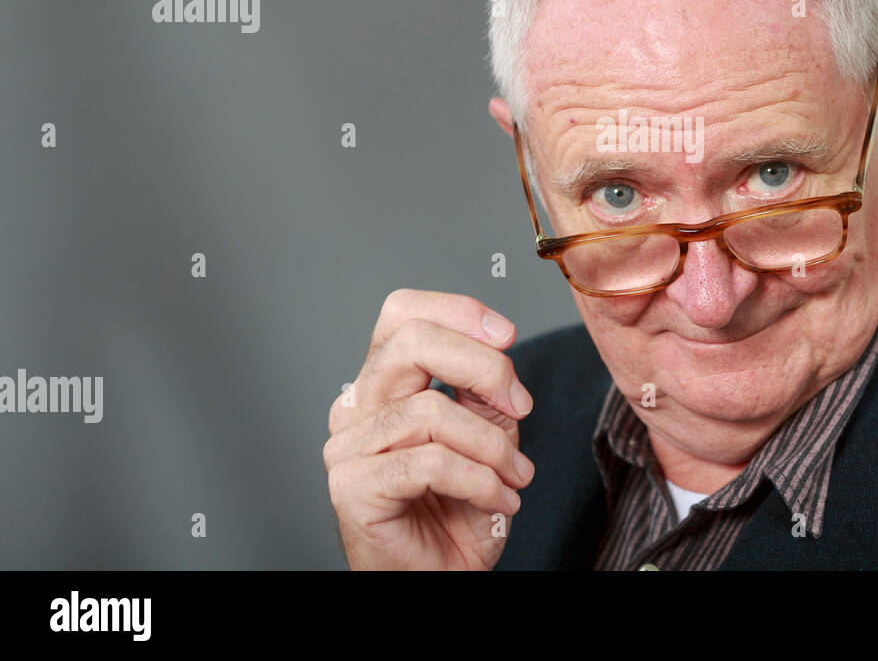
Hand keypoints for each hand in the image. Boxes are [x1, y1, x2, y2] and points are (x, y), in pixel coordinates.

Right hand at [324, 290, 534, 569]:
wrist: (442, 575)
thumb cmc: (459, 512)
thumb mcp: (488, 435)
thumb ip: (486, 390)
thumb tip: (497, 349)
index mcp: (384, 384)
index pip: (402, 313)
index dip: (458, 311)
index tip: (507, 335)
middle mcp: (357, 407)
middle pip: (410, 340)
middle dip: (482, 365)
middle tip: (519, 405)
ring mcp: (347, 446)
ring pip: (430, 410)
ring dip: (492, 446)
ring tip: (514, 476)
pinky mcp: (351, 487)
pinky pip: (430, 462)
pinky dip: (479, 480)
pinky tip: (498, 500)